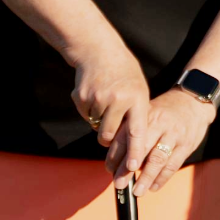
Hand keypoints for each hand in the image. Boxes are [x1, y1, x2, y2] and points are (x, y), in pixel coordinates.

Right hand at [72, 47, 149, 161]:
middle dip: (108, 140)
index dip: (135, 151)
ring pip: (96, 128)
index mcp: (137, 98)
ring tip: (106, 103)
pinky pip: (85, 117)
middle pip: (109, 135)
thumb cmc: (124, 73)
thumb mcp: (139, 89)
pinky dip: (89, 112)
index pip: (137, 131)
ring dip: (99, 122)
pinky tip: (95, 95)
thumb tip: (134, 144)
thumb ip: (137, 113)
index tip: (133, 167)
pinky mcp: (81, 98)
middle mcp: (118, 99)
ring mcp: (98, 99)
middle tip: (110, 132)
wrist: (99, 51)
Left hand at [117, 88, 217, 194]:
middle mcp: (159, 124)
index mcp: (145, 115)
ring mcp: (174, 135)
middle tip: (119, 184)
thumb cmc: (164, 111)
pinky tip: (153, 187)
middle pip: (141, 149)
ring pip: (158, 159)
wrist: (193, 101)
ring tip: (137, 192)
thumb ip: (132, 131)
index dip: (116, 154)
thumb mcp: (147, 112)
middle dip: (128, 169)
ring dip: (146, 177)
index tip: (109, 169)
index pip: (127, 136)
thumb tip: (117, 160)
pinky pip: (173, 164)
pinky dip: (162, 178)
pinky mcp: (187, 144)